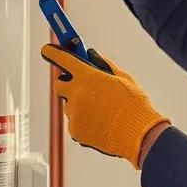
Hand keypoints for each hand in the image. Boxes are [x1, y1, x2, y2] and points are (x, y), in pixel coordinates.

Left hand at [41, 45, 169, 168]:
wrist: (139, 135)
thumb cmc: (134, 105)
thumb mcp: (124, 78)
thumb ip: (104, 64)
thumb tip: (91, 55)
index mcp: (88, 77)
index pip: (62, 59)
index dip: (52, 53)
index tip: (47, 50)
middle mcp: (77, 93)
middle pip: (59, 85)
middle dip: (66, 84)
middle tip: (80, 87)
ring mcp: (74, 113)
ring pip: (69, 106)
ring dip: (78, 105)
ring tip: (102, 112)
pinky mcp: (75, 130)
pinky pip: (74, 122)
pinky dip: (83, 122)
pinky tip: (101, 124)